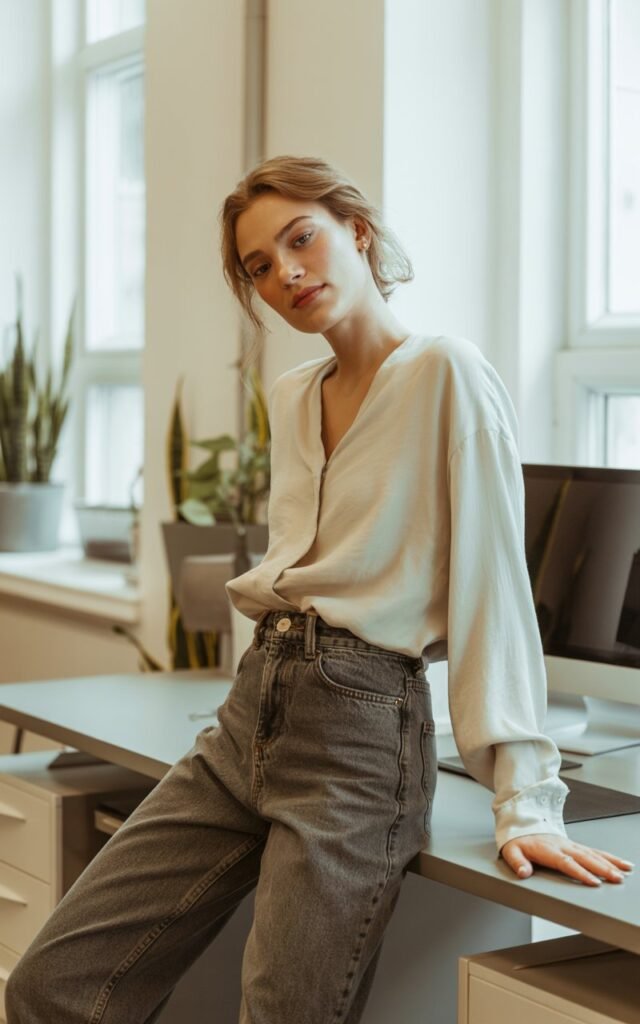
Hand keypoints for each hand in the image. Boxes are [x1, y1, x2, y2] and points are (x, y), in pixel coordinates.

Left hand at [500, 833, 634, 885]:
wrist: (523, 825)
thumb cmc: (518, 841)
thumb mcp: (510, 851)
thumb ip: (517, 862)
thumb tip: (523, 872)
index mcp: (548, 850)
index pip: (566, 863)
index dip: (580, 872)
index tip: (594, 882)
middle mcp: (563, 846)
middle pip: (585, 858)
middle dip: (602, 869)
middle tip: (617, 879)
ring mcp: (571, 845)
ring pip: (594, 853)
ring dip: (610, 863)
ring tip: (625, 872)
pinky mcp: (576, 846)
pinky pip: (595, 851)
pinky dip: (610, 857)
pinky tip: (622, 864)